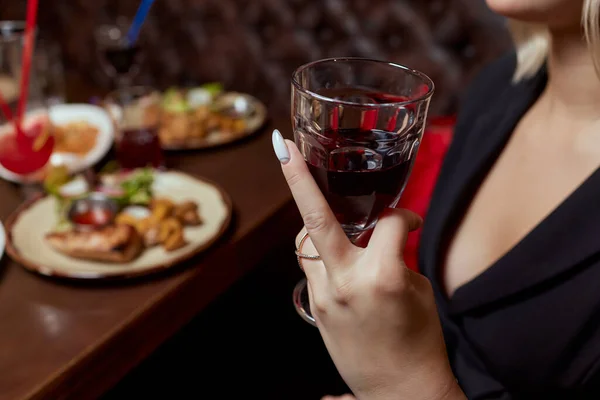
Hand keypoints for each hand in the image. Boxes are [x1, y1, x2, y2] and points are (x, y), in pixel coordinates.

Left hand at [273, 131, 464, 399]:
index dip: (403, 217)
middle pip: (316, 219)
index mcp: (382, 276)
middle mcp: (345, 282)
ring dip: (317, 223)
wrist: (400, 391)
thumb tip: (383, 235)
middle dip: (298, 178)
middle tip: (284, 147)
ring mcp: (323, 296)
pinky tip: (337, 256)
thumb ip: (394, 256)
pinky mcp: (314, 309)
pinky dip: (321, 254)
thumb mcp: (418, 290)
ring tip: (334, 216)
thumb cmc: (420, 342)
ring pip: (306, 241)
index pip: (388, 224)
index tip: (410, 223)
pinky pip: (310, 267)